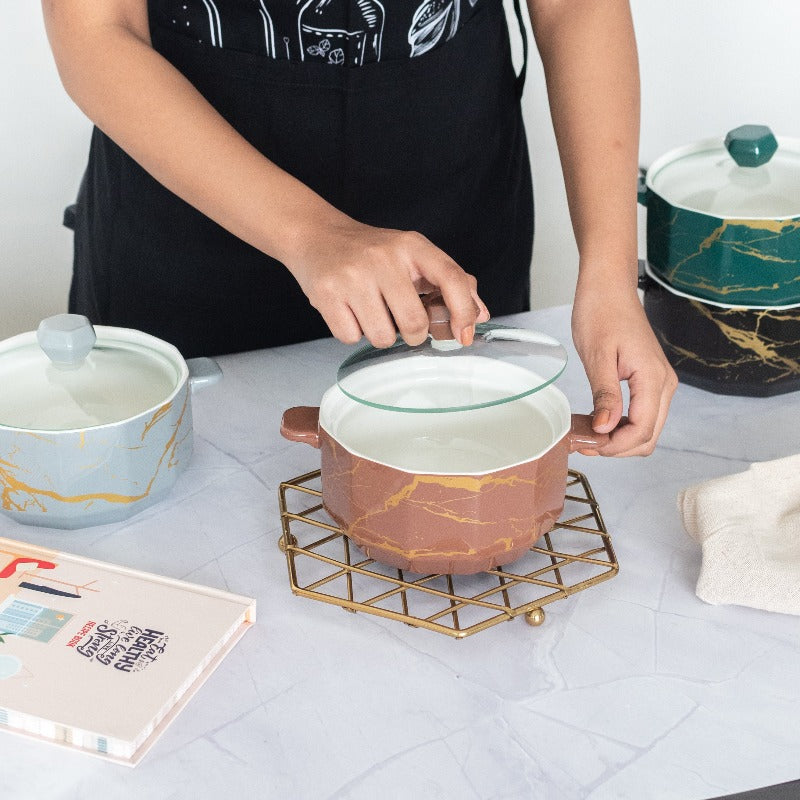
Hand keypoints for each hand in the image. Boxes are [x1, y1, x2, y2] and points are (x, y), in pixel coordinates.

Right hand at [285, 217, 489, 347]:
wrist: (316, 236)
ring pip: (383, 337)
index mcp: (412, 245)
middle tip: (400, 319)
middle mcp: (383, 257)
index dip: (464, 312)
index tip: (463, 334)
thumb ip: (451, 282)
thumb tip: (478, 315)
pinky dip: (352, 332)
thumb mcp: (413, 256)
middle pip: (414, 323)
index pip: (452, 279)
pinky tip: (349, 310)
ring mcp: (353, 276)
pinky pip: (351, 337)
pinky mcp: (326, 293)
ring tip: (370, 311)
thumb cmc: (371, 253)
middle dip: (412, 333)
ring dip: (380, 333)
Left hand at [571, 278, 676, 456]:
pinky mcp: (649, 381)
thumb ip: (605, 395)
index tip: (588, 445)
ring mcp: (659, 383)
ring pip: (647, 429)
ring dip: (619, 439)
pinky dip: (621, 426)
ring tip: (586, 433)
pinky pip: (641, 414)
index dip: (615, 446)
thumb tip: (606, 429)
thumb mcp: (597, 356)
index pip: (642, 430)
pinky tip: (596, 421)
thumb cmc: (601, 312)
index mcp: (653, 378)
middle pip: (649, 436)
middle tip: (583, 442)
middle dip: (617, 447)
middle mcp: (663, 384)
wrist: (608, 287)